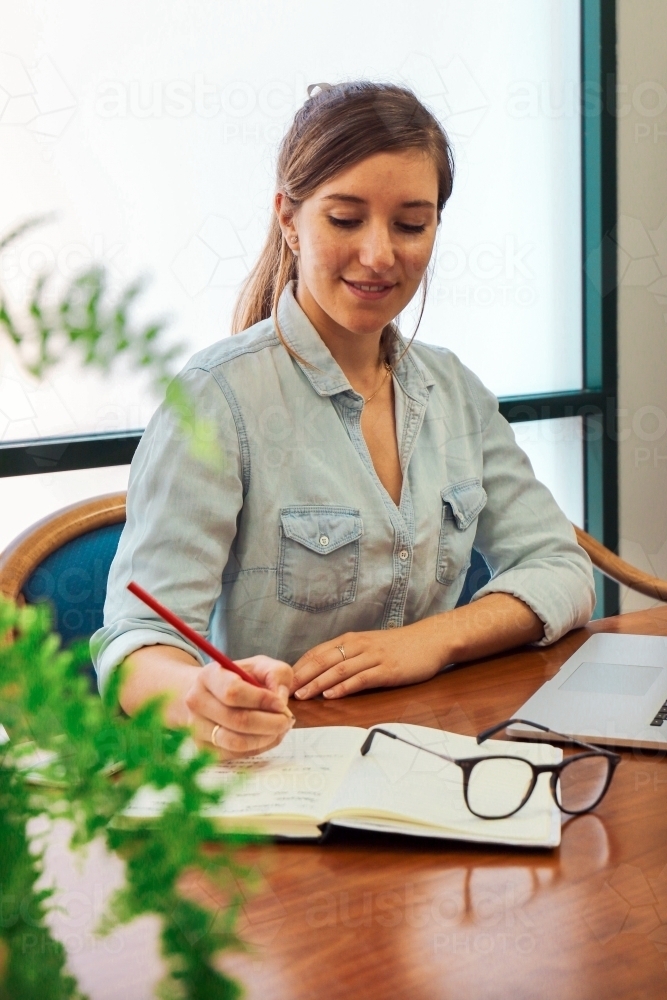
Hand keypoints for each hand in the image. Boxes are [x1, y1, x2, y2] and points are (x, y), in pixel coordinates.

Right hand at [184, 655, 294, 757]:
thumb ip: (277, 674)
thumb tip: (280, 699)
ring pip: (236, 742)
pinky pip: (234, 754)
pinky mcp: (202, 748)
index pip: (234, 692)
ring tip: (279, 729)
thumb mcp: (260, 666)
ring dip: (265, 738)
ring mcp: (196, 727)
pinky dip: (257, 748)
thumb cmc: (239, 678)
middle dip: (270, 723)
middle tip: (287, 721)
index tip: (281, 704)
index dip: (262, 700)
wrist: (209, 694)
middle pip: (237, 720)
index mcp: (208, 676)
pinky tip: (267, 736)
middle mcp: (196, 702)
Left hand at [291, 622, 444, 699]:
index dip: (299, 666)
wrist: (430, 640)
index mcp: (351, 640)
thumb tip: (322, 673)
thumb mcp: (369, 647)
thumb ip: (348, 657)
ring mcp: (373, 657)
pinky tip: (332, 695)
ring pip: (339, 669)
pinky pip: (361, 678)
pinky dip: (345, 686)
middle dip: (302, 676)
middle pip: (323, 660)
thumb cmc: (398, 646)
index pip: (317, 652)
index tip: (282, 680)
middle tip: (284, 691)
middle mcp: (358, 646)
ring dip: (318, 683)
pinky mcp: (387, 670)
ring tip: (303, 695)